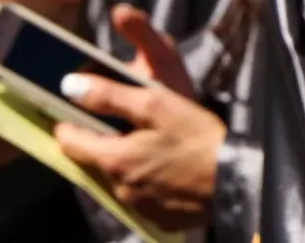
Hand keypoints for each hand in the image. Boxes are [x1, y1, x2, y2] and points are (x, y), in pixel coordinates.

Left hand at [51, 5, 223, 229]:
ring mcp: (140, 208)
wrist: (236, 179)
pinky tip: (170, 168)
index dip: (67, 122)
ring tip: (156, 144)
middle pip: (97, 160)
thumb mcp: (155, 104)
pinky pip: (144, 197)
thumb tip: (69, 86)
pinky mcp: (161, 219)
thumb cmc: (197, 136)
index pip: (68, 142)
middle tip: (128, 122)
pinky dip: (150, 181)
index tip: (72, 109)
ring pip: (121, 179)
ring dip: (129, 162)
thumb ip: (109, 95)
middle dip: (105, 142)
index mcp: (113, 160)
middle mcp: (119, 189)